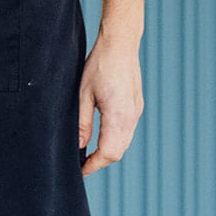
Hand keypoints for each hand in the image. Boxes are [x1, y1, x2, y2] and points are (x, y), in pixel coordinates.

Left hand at [78, 33, 143, 176]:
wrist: (120, 44)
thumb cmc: (99, 64)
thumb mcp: (83, 94)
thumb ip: (82, 123)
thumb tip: (80, 146)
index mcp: (118, 116)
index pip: (108, 153)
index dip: (93, 165)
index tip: (81, 171)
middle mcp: (131, 117)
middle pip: (118, 152)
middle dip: (100, 161)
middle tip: (82, 164)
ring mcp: (136, 112)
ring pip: (124, 143)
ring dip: (108, 151)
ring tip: (90, 153)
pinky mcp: (136, 106)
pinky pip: (128, 131)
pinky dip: (116, 139)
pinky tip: (102, 136)